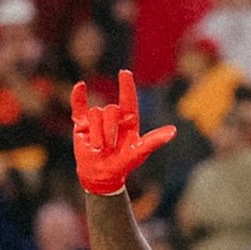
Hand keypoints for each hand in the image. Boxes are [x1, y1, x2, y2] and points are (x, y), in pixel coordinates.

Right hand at [70, 68, 175, 195]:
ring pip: (95, 114)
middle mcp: (114, 117)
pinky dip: (77, 96)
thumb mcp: (139, 152)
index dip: (127, 86)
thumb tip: (173, 131)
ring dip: (96, 133)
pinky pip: (79, 106)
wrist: (102, 175)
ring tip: (98, 148)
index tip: (125, 73)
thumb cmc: (123, 163)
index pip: (128, 100)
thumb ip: (154, 141)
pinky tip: (80, 86)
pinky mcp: (82, 123)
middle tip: (108, 147)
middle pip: (110, 110)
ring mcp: (97, 118)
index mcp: (129, 120)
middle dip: (108, 128)